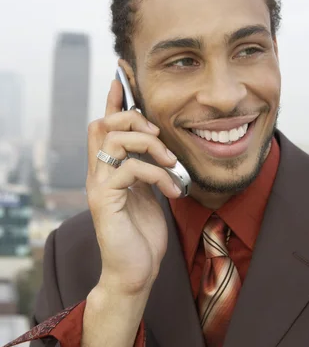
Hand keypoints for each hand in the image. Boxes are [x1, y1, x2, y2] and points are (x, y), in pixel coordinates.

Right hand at [86, 79, 180, 295]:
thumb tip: (160, 144)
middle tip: (160, 134)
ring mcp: (99, 186)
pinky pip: (130, 169)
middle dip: (134, 119)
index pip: (106, 124)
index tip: (123, 75)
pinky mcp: (104, 201)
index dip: (114, 99)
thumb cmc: (144, 233)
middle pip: (104, 123)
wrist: (136, 271)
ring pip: (113, 140)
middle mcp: (99, 172)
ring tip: (171, 162)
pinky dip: (157, 174)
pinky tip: (173, 190)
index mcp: (110, 167)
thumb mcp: (150, 193)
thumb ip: (148, 167)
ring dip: (149, 144)